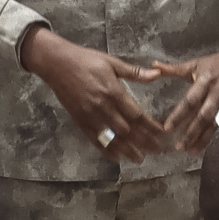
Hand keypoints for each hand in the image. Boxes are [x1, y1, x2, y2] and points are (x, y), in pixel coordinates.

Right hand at [21, 26, 167, 161]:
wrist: (57, 63)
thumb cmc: (86, 60)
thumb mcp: (112, 62)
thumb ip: (134, 72)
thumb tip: (156, 75)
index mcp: (113, 91)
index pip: (137, 114)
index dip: (150, 126)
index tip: (161, 134)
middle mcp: (103, 107)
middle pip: (128, 130)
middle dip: (144, 142)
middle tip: (157, 151)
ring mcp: (90, 116)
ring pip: (112, 138)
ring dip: (128, 150)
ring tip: (140, 159)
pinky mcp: (80, 121)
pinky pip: (95, 139)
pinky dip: (106, 150)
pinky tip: (116, 157)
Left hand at [153, 43, 218, 150]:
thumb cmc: (216, 63)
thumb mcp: (195, 64)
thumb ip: (174, 69)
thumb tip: (153, 66)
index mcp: (204, 81)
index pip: (189, 101)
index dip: (178, 115)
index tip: (167, 128)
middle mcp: (218, 92)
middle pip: (203, 116)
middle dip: (191, 133)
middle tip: (180, 147)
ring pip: (217, 123)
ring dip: (205, 139)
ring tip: (193, 151)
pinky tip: (213, 146)